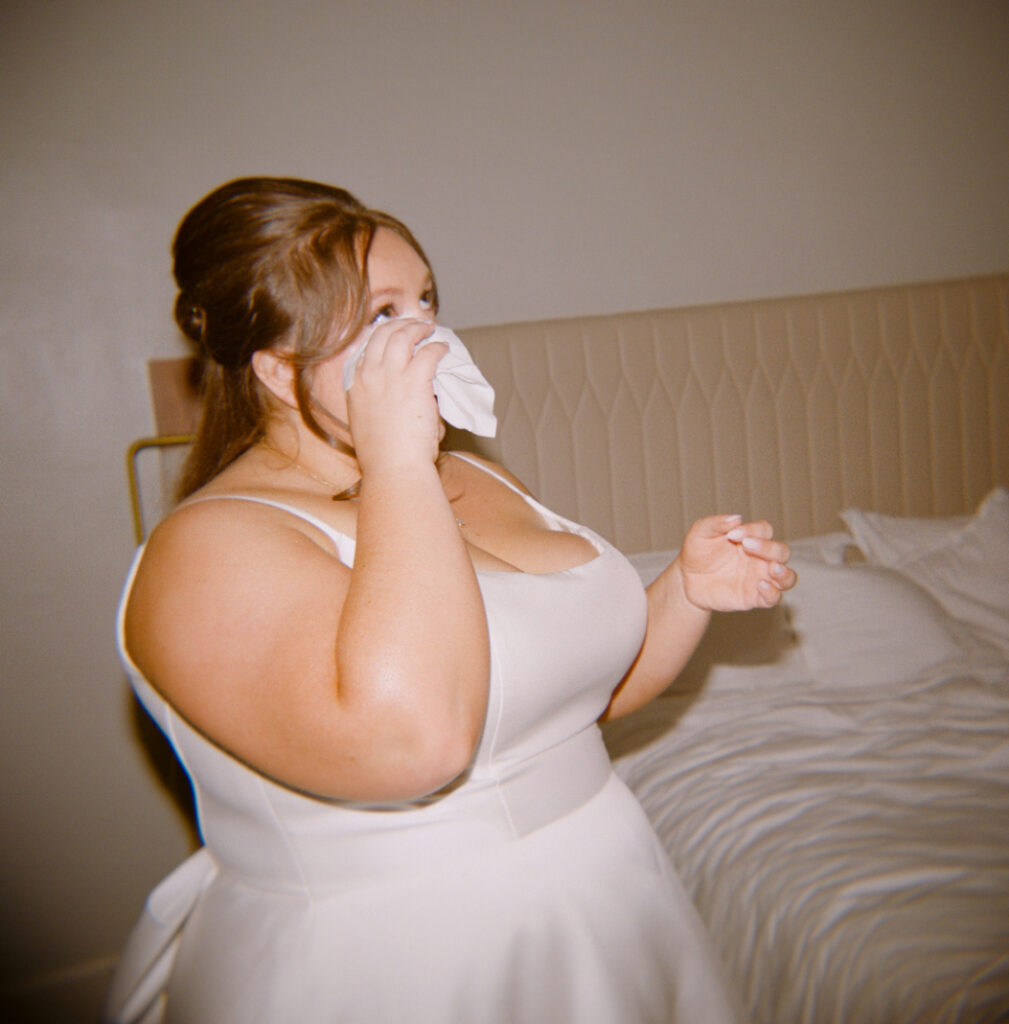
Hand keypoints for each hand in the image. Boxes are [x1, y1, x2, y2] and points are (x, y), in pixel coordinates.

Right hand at [346, 319, 447, 474]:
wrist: (393, 468)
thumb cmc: (384, 456)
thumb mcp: (369, 422)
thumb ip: (381, 401)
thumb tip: (404, 395)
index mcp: (355, 385)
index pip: (366, 348)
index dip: (382, 336)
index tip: (394, 335)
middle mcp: (369, 375)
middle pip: (383, 334)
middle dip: (400, 324)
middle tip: (415, 326)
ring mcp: (391, 376)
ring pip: (404, 335)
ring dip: (418, 329)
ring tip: (429, 330)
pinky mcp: (414, 381)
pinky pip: (429, 353)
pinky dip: (438, 348)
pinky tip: (444, 350)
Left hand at [675, 514, 795, 611]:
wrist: (687, 579)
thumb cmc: (697, 552)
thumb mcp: (700, 532)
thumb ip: (716, 523)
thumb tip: (737, 518)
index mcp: (751, 539)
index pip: (765, 530)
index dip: (753, 530)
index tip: (732, 534)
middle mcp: (761, 558)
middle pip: (781, 551)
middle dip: (769, 548)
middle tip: (747, 545)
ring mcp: (760, 578)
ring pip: (788, 577)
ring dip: (784, 573)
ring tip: (773, 568)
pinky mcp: (754, 598)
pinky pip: (774, 598)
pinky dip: (773, 593)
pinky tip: (760, 586)